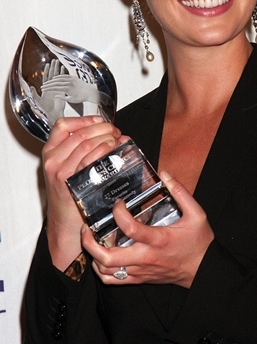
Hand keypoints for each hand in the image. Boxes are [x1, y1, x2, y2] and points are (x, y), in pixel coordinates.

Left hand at [29, 60, 68, 124]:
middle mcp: (52, 87)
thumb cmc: (45, 108)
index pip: (46, 78)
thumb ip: (34, 94)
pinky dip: (64, 76)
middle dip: (53, 68)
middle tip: (55, 60)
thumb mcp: (38, 101)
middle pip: (52, 75)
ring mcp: (58, 88)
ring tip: (60, 63)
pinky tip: (65, 71)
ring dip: (59, 70)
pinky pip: (63, 82)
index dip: (47, 71)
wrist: (53, 113)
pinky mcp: (63, 90)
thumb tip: (31, 87)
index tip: (48, 65)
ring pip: (58, 77)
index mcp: (46, 88)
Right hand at [41, 73, 106, 104]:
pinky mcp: (74, 77)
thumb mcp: (71, 100)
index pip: (55, 88)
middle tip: (43, 86)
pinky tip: (54, 78)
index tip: (42, 89)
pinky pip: (64, 76)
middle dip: (48, 84)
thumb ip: (63, 98)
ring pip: (59, 78)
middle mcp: (69, 82)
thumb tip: (55, 95)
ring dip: (52, 80)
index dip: (48, 88)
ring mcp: (72, 79)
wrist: (90, 92)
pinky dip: (59, 77)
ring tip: (47, 82)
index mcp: (68, 88)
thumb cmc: (81, 98)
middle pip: (55, 82)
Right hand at [43, 116, 123, 269]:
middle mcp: (52, 160)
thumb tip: (114, 135)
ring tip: (117, 140)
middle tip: (115, 131)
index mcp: (51, 152)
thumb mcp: (71, 169)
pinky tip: (113, 151)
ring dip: (106, 138)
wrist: (66, 224)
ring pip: (86, 144)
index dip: (85, 120)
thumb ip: (84, 152)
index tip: (101, 121)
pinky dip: (104, 152)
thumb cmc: (72, 196)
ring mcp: (60, 171)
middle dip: (102, 128)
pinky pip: (89, 160)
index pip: (63, 125)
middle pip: (80, 133)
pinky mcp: (71, 182)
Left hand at [85, 172, 213, 288]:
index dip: (118, 214)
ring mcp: (140, 270)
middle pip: (108, 257)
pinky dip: (101, 270)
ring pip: (106, 270)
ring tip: (91, 240)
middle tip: (88, 227)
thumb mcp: (196, 214)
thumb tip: (165, 174)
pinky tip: (101, 257)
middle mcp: (145, 257)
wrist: (203, 269)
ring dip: (93, 255)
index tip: (117, 204)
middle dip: (90, 242)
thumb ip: (180, 192)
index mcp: (158, 240)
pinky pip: (112, 280)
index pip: (130, 228)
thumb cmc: (199, 242)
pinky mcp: (139, 278)